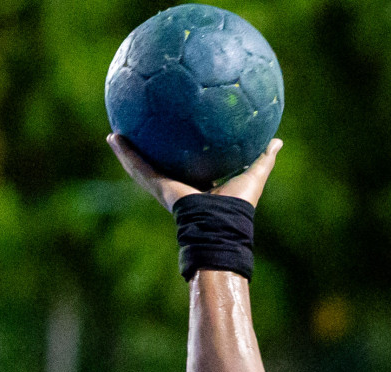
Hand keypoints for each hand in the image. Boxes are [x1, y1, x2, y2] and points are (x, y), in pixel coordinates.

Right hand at [106, 134, 283, 211]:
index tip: (179, 138)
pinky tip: (113, 137)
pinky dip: (125, 154)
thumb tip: (277, 140)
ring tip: (115, 134)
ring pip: (142, 166)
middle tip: (141, 131)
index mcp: (201, 185)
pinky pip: (138, 167)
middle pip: (162, 163)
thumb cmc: (239, 205)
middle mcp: (181, 186)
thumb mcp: (254, 174)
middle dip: (151, 150)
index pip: (191, 165)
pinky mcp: (158, 186)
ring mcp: (166, 187)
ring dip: (128, 152)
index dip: (185, 153)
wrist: (220, 222)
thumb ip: (263, 157)